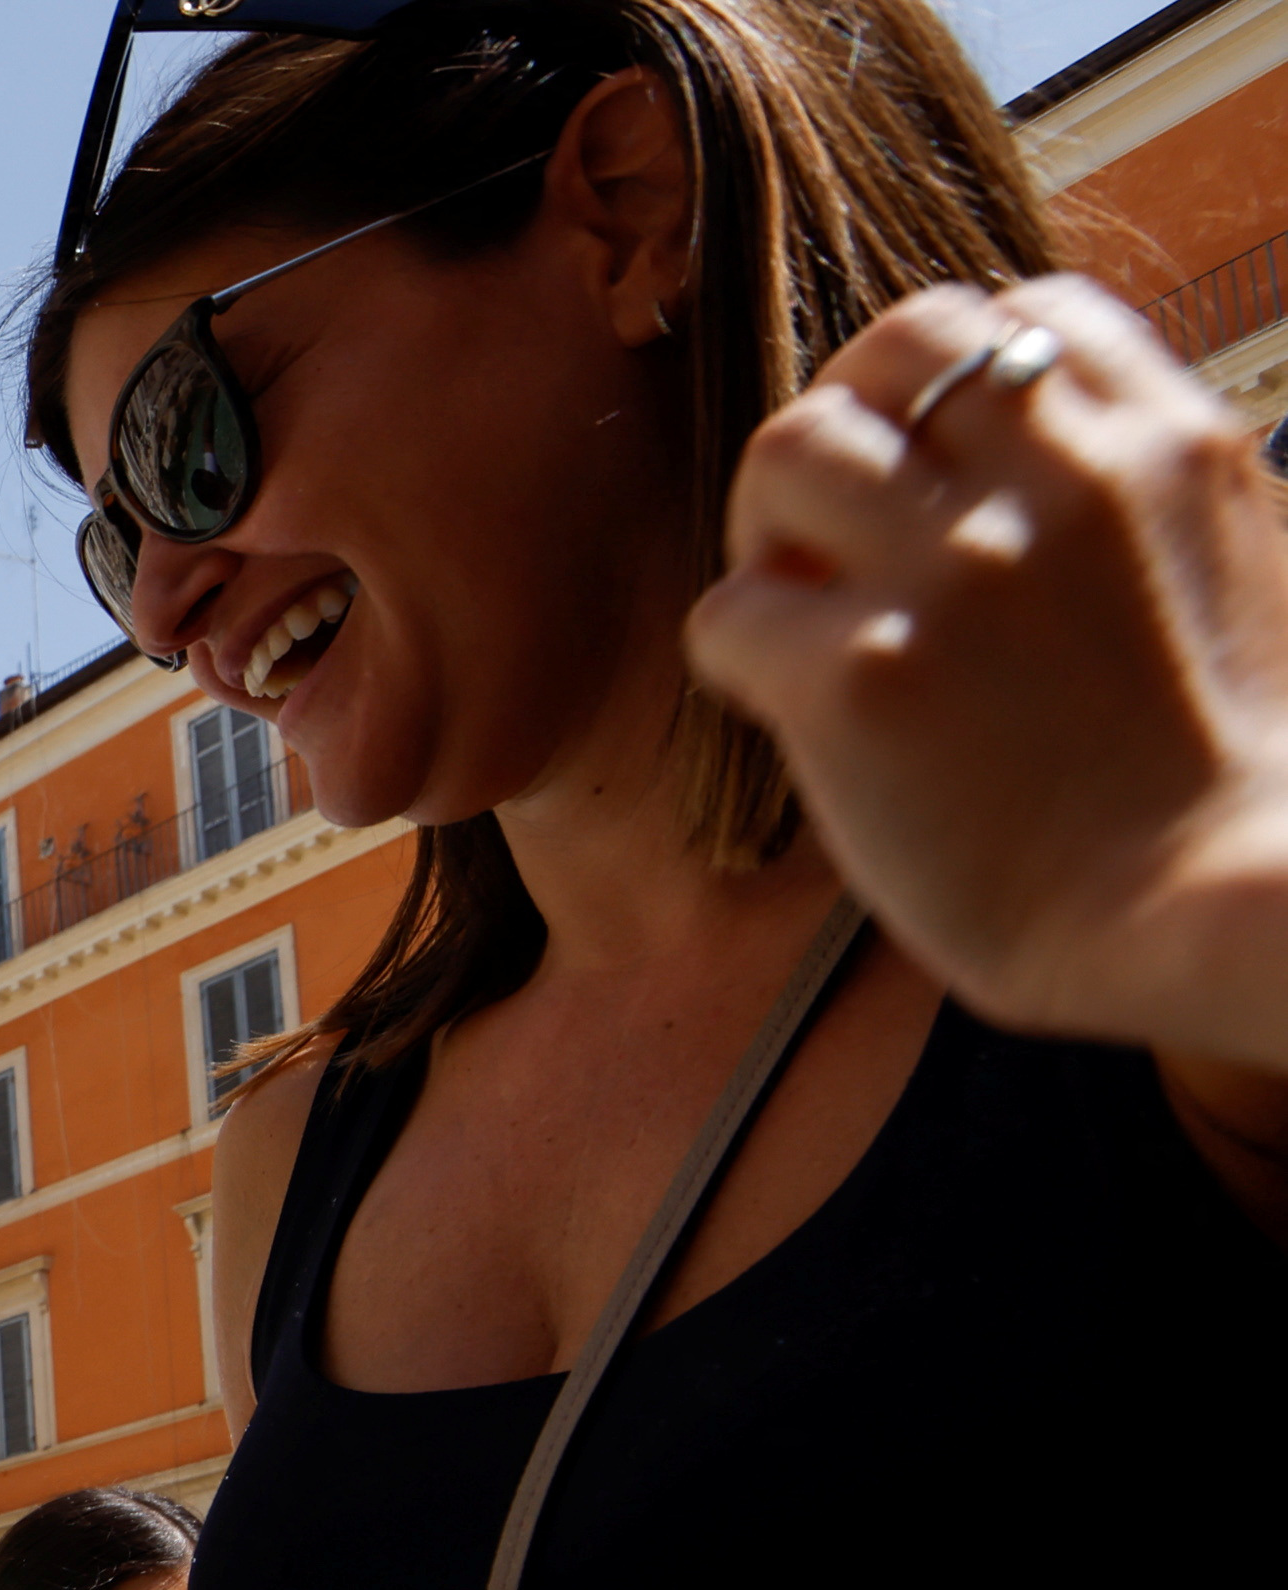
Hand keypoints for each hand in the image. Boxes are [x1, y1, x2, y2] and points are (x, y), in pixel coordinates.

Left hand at [690, 276, 1287, 1070]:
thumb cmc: (1235, 780)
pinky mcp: (860, 679)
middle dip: (849, 414)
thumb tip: (1056, 496)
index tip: (941, 465)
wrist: (1218, 900)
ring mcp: (956, 572)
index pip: (1030, 314)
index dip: (957, 380)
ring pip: (792, 445)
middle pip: (898, 345)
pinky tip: (782, 706)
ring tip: (798, 602)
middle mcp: (1062, 481)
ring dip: (770, 521)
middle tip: (838, 522)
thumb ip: (1151, 508)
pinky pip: (728, 611)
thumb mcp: (1245, 575)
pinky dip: (736, 651)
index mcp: (1167, 448)